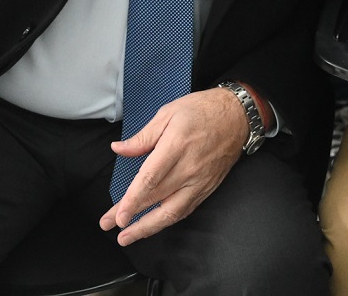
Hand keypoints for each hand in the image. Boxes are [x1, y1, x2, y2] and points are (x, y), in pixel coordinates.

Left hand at [99, 88, 245, 244]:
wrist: (237, 117)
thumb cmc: (202, 111)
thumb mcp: (168, 113)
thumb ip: (143, 137)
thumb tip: (119, 149)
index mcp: (176, 145)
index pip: (150, 179)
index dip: (132, 200)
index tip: (118, 216)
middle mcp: (188, 168)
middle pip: (156, 198)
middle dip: (131, 216)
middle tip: (110, 225)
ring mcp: (199, 182)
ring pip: (171, 212)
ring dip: (148, 228)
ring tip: (128, 237)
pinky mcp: (206, 189)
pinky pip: (184, 210)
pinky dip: (166, 221)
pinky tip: (152, 226)